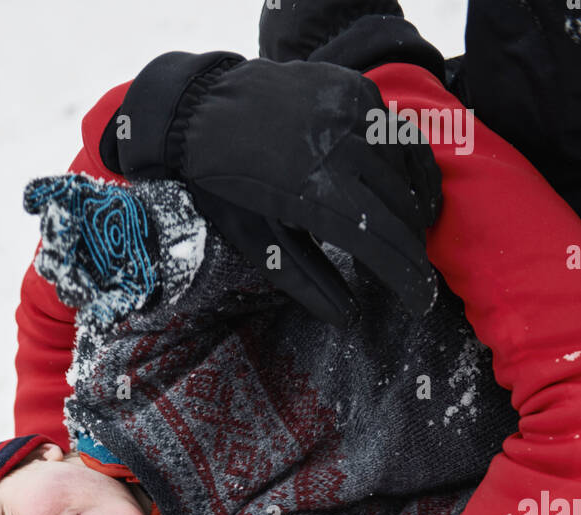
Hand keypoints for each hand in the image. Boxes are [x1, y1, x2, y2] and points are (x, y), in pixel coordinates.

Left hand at [113, 52, 441, 326]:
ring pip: (404, 171)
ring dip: (415, 210)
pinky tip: (411, 191)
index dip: (406, 277)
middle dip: (413, 250)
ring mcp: (351, 112)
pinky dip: (411, 166)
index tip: (419, 304)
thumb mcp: (258, 241)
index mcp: (312, 193)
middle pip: (398, 210)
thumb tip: (347, 318)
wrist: (202, 109)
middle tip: (416, 278)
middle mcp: (340, 148)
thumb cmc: (225, 186)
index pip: (379, 243)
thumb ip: (305, 280)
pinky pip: (399, 134)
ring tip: (416, 239)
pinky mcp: (357, 89)